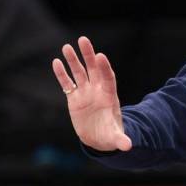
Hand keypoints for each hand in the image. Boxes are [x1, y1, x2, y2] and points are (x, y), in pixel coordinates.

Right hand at [52, 36, 131, 151]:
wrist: (99, 137)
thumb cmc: (110, 134)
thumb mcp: (116, 138)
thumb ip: (121, 140)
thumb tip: (128, 146)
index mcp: (109, 96)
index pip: (108, 78)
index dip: (105, 67)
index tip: (100, 55)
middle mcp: (97, 90)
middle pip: (94, 69)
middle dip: (89, 55)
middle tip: (83, 40)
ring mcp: (85, 93)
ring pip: (79, 73)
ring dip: (73, 60)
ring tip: (66, 47)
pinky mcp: (74, 98)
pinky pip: (67, 83)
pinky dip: (62, 74)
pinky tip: (56, 62)